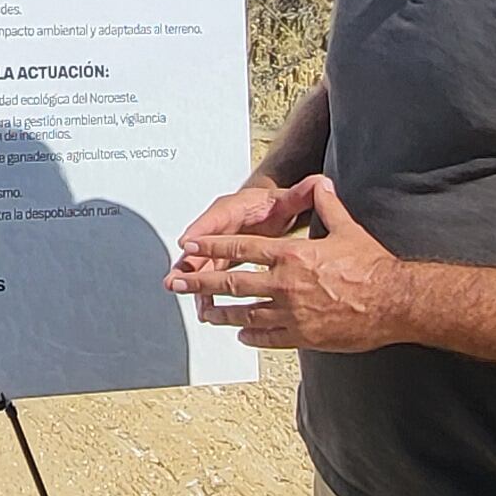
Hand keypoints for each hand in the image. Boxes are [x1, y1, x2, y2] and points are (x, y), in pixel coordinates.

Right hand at [164, 175, 308, 297]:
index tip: (188, 243)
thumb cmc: (277, 205)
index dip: (201, 230)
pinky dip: (207, 294)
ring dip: (195, 284)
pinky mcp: (223, 260)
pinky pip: (211, 277)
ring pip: (203, 265)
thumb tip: (317, 184)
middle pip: (202, 245)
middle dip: (189, 264)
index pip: (216, 217)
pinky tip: (207, 312)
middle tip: (177, 279)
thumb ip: (301, 194)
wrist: (275, 210)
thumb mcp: (289, 199)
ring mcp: (221, 245)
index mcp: (236, 208)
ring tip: (194, 304)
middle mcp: (223, 227)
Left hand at [165, 175, 414, 351]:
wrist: (393, 302)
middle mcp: (285, 285)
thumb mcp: (346, 228)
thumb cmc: (372, 265)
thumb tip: (321, 181)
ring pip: (245, 314)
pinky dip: (251, 336)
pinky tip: (241, 335)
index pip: (241, 250)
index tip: (190, 248)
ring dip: (221, 313)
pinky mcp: (303, 336)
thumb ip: (327, 204)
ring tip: (204, 313)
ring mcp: (291, 313)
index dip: (212, 248)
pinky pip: (268, 337)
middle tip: (177, 285)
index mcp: (291, 256)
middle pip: (233, 284)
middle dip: (201, 283)